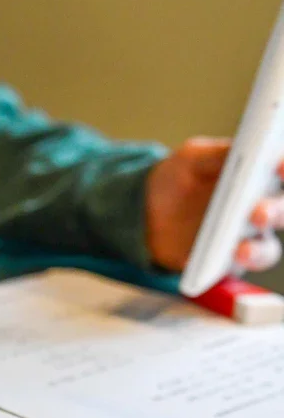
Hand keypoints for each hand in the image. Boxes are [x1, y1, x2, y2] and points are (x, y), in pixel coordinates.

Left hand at [145, 137, 283, 271]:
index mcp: (258, 177)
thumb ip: (216, 154)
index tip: (280, 166)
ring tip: (240, 250)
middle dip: (274, 212)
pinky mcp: (223, 264)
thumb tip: (242, 146)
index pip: (282, 172)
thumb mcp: (191, 158)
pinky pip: (230, 272)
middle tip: (258, 214)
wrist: (146, 212)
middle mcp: (260, 209)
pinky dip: (219, 270)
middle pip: (280, 212)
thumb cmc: (178, 178)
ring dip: (257, 251)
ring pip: (265, 250)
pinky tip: (202, 263)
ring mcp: (245, 239)